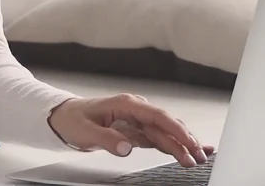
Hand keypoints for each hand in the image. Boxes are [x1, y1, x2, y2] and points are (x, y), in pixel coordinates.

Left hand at [48, 95, 214, 166]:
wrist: (65, 117)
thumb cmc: (74, 119)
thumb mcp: (86, 131)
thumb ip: (107, 139)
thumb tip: (127, 147)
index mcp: (127, 105)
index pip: (157, 116)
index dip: (176, 129)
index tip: (189, 142)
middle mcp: (136, 110)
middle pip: (166, 125)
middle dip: (185, 139)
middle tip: (199, 156)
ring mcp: (138, 120)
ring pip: (165, 133)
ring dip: (182, 145)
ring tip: (198, 158)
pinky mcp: (136, 131)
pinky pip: (158, 138)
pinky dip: (173, 145)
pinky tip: (185, 152)